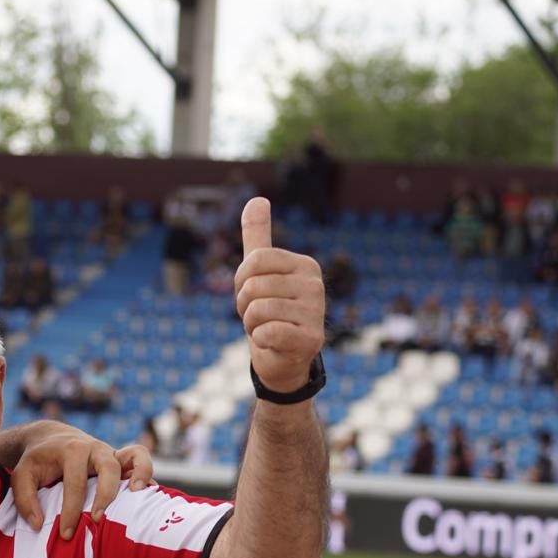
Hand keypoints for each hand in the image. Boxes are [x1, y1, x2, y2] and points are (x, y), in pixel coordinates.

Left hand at [10, 425, 154, 538]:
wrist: (51, 437)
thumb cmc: (36, 460)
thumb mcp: (22, 475)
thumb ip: (25, 499)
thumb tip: (39, 524)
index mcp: (71, 450)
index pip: (75, 484)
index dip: (71, 511)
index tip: (66, 534)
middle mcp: (95, 448)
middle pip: (109, 468)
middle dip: (105, 495)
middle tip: (96, 520)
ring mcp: (111, 452)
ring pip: (135, 456)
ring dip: (140, 475)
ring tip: (138, 496)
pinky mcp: (121, 458)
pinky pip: (141, 460)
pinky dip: (147, 475)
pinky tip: (147, 497)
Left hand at [235, 197, 325, 392]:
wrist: (283, 358)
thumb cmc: (270, 311)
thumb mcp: (261, 272)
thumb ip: (258, 237)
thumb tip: (256, 198)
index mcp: (305, 265)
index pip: (254, 261)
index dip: (241, 281)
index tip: (251, 293)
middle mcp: (316, 285)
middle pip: (252, 287)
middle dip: (245, 306)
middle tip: (260, 316)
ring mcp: (317, 312)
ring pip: (256, 310)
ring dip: (252, 325)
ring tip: (268, 329)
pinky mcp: (311, 339)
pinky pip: (267, 332)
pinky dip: (260, 340)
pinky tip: (274, 342)